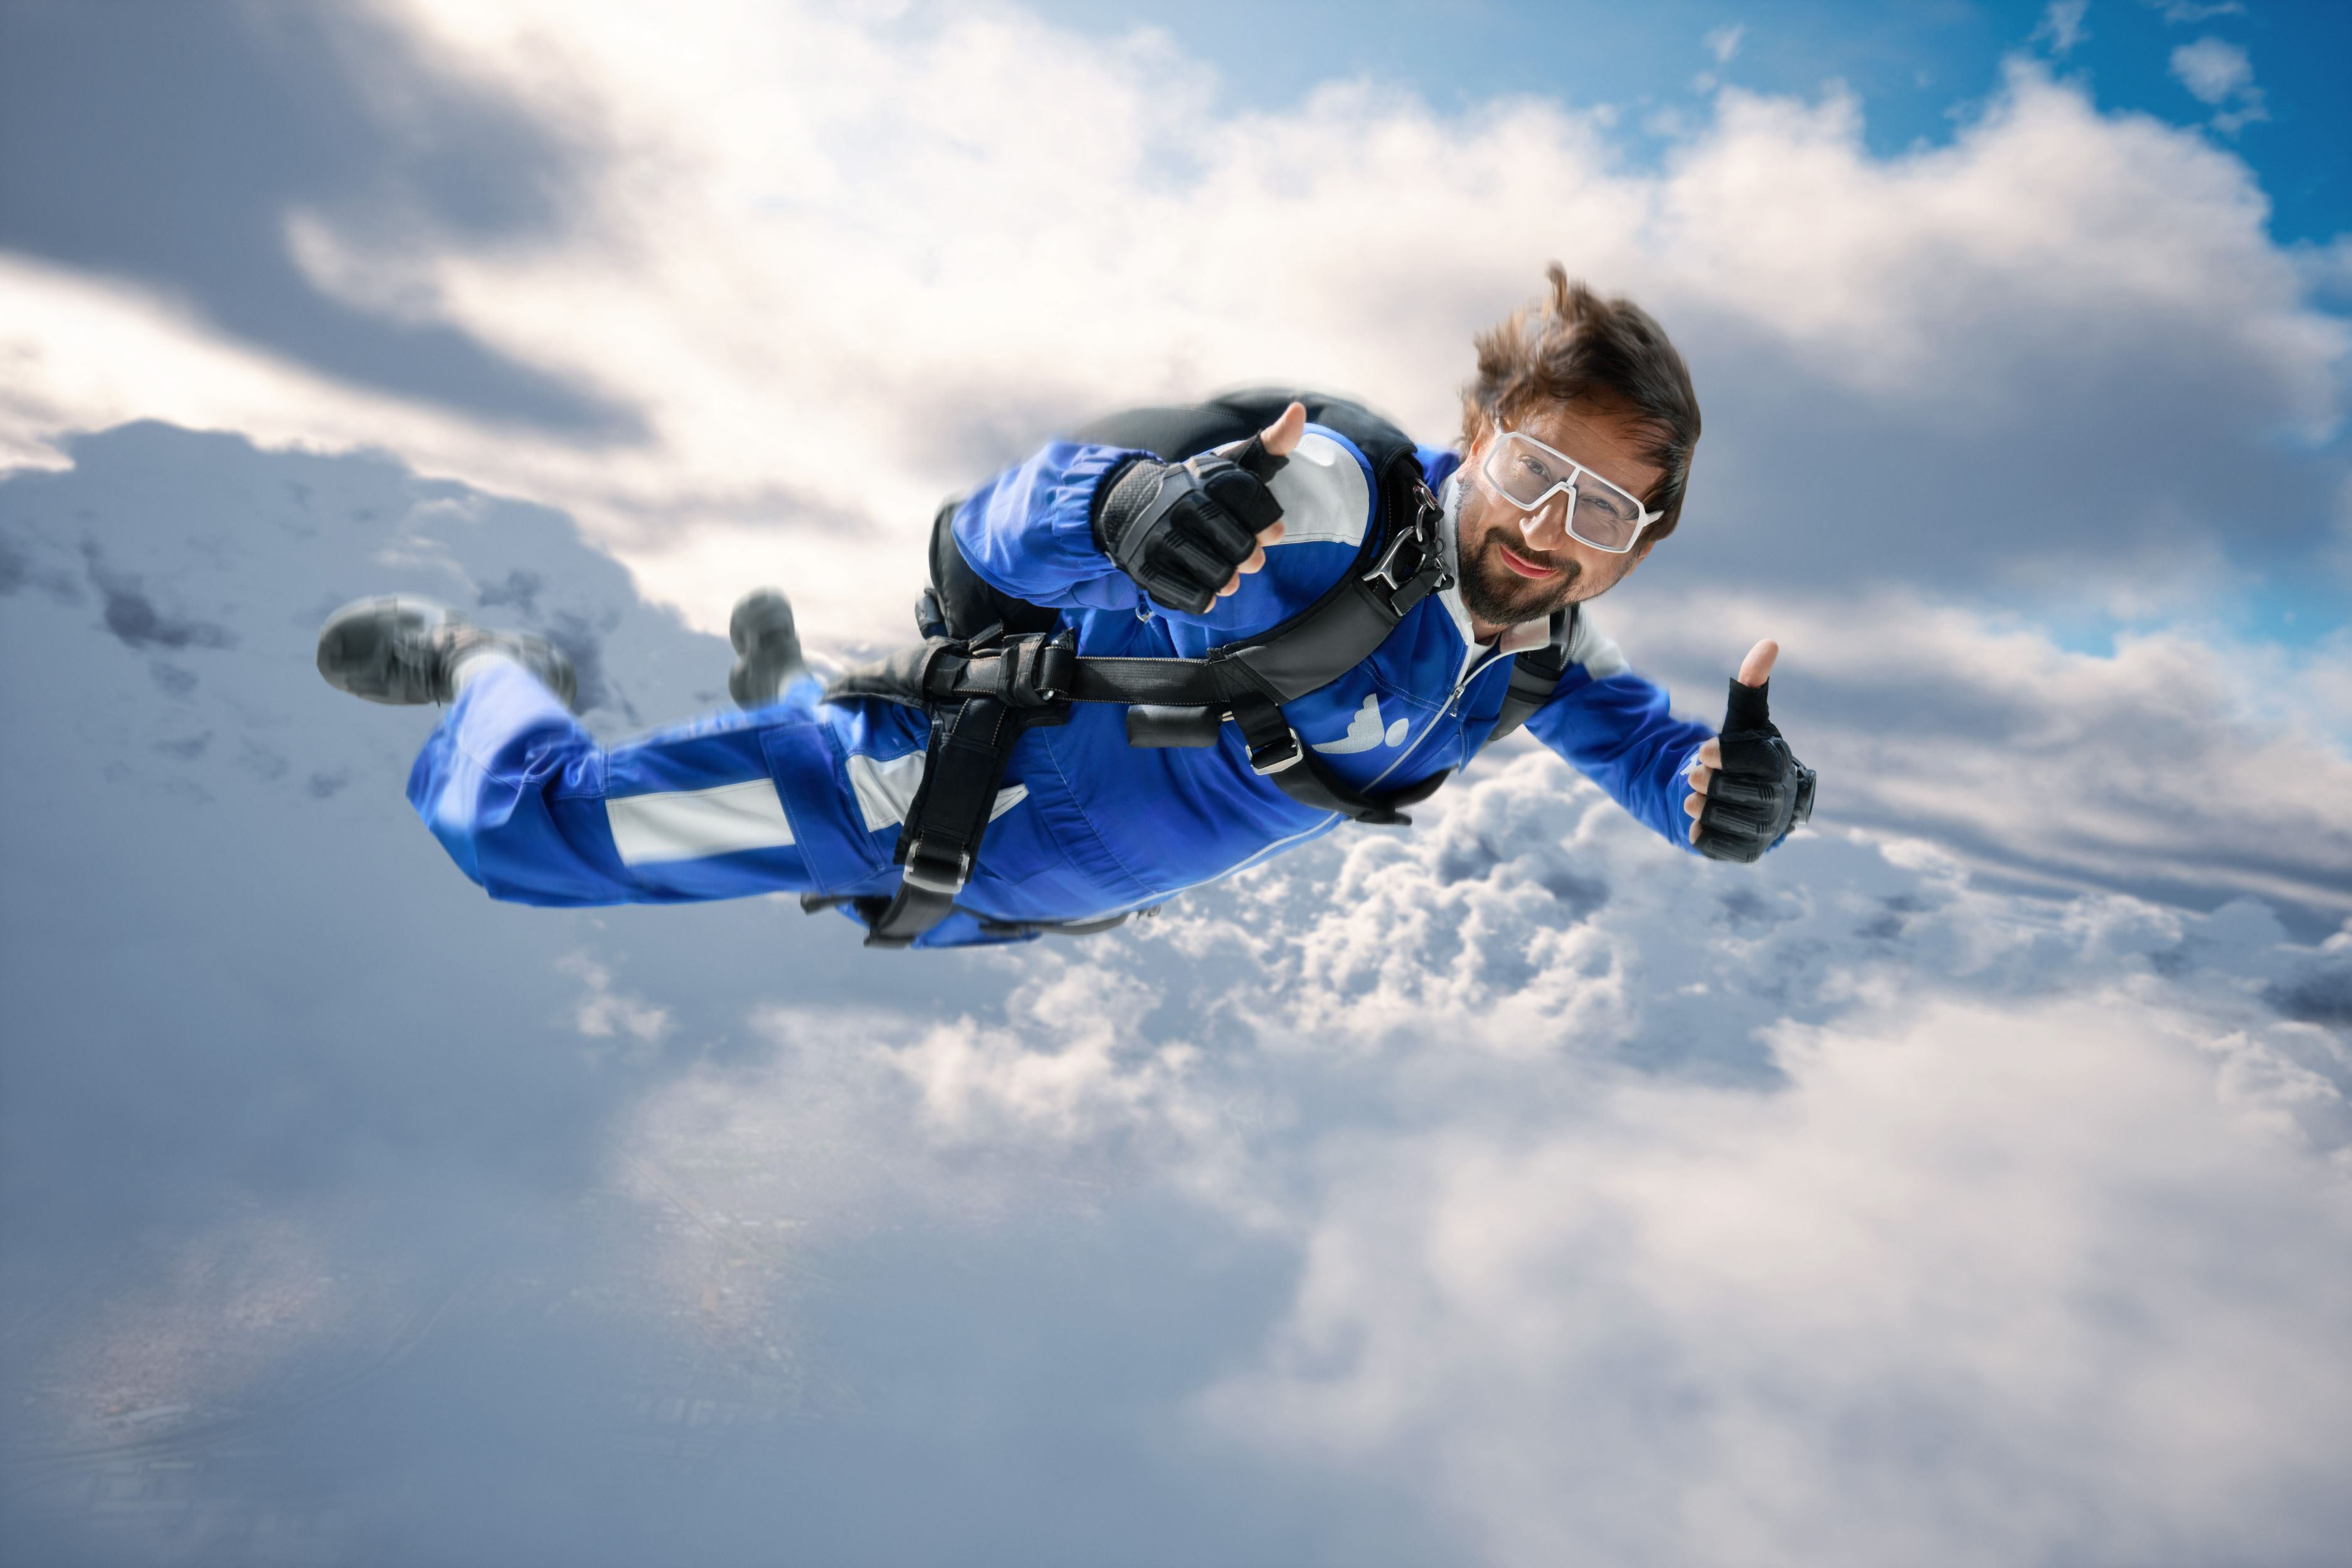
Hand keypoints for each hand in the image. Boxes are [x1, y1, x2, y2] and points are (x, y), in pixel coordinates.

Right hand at [1092, 402, 1300, 613]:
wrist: (1128, 504)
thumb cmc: (1198, 490)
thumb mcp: (1231, 464)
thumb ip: (1270, 444)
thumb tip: (1299, 412)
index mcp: (1205, 478)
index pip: (1252, 501)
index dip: (1269, 522)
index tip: (1272, 532)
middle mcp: (1181, 504)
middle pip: (1240, 547)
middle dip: (1250, 556)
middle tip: (1248, 559)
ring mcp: (1160, 537)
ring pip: (1218, 575)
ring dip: (1228, 579)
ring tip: (1226, 575)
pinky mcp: (1145, 567)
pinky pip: (1191, 596)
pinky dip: (1204, 597)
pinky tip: (1205, 589)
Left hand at [1684, 639, 1816, 860]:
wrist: (1746, 795)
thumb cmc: (1745, 753)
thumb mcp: (1743, 721)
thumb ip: (1750, 687)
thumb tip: (1768, 644)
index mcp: (1780, 764)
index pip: (1762, 761)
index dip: (1731, 756)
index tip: (1701, 750)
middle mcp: (1781, 800)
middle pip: (1752, 795)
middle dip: (1717, 785)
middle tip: (1691, 774)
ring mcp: (1767, 829)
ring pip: (1739, 824)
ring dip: (1709, 810)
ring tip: (1689, 798)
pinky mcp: (1749, 852)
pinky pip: (1727, 850)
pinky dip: (1707, 838)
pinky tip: (1694, 824)